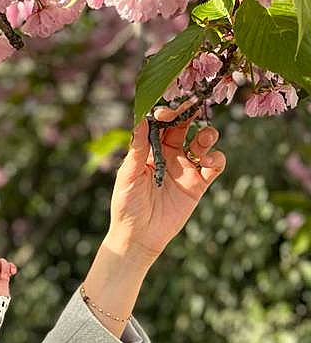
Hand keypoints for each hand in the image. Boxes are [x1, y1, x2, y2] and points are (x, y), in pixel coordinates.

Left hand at [108, 102, 226, 261]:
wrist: (139, 237)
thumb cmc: (126, 206)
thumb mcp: (127, 175)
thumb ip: (137, 148)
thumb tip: (141, 119)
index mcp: (149, 151)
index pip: (160, 125)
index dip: (166, 115)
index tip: (168, 112)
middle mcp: (168, 156)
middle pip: (183, 127)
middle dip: (189, 114)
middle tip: (195, 105)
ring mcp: (185, 169)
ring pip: (202, 143)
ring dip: (208, 135)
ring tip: (206, 137)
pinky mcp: (197, 185)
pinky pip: (213, 167)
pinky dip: (217, 159)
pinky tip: (210, 160)